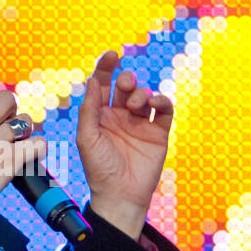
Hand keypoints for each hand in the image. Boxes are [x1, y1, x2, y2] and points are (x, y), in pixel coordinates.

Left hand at [77, 51, 173, 237]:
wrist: (120, 196)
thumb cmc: (99, 169)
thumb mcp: (87, 137)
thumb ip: (89, 108)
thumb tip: (92, 80)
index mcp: (100, 116)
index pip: (103, 86)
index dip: (106, 68)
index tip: (111, 54)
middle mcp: (120, 117)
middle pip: (125, 87)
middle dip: (126, 80)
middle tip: (126, 84)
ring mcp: (140, 124)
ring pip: (144, 96)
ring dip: (141, 93)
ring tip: (136, 105)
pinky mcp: (158, 133)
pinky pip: (163, 110)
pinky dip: (161, 101)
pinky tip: (154, 103)